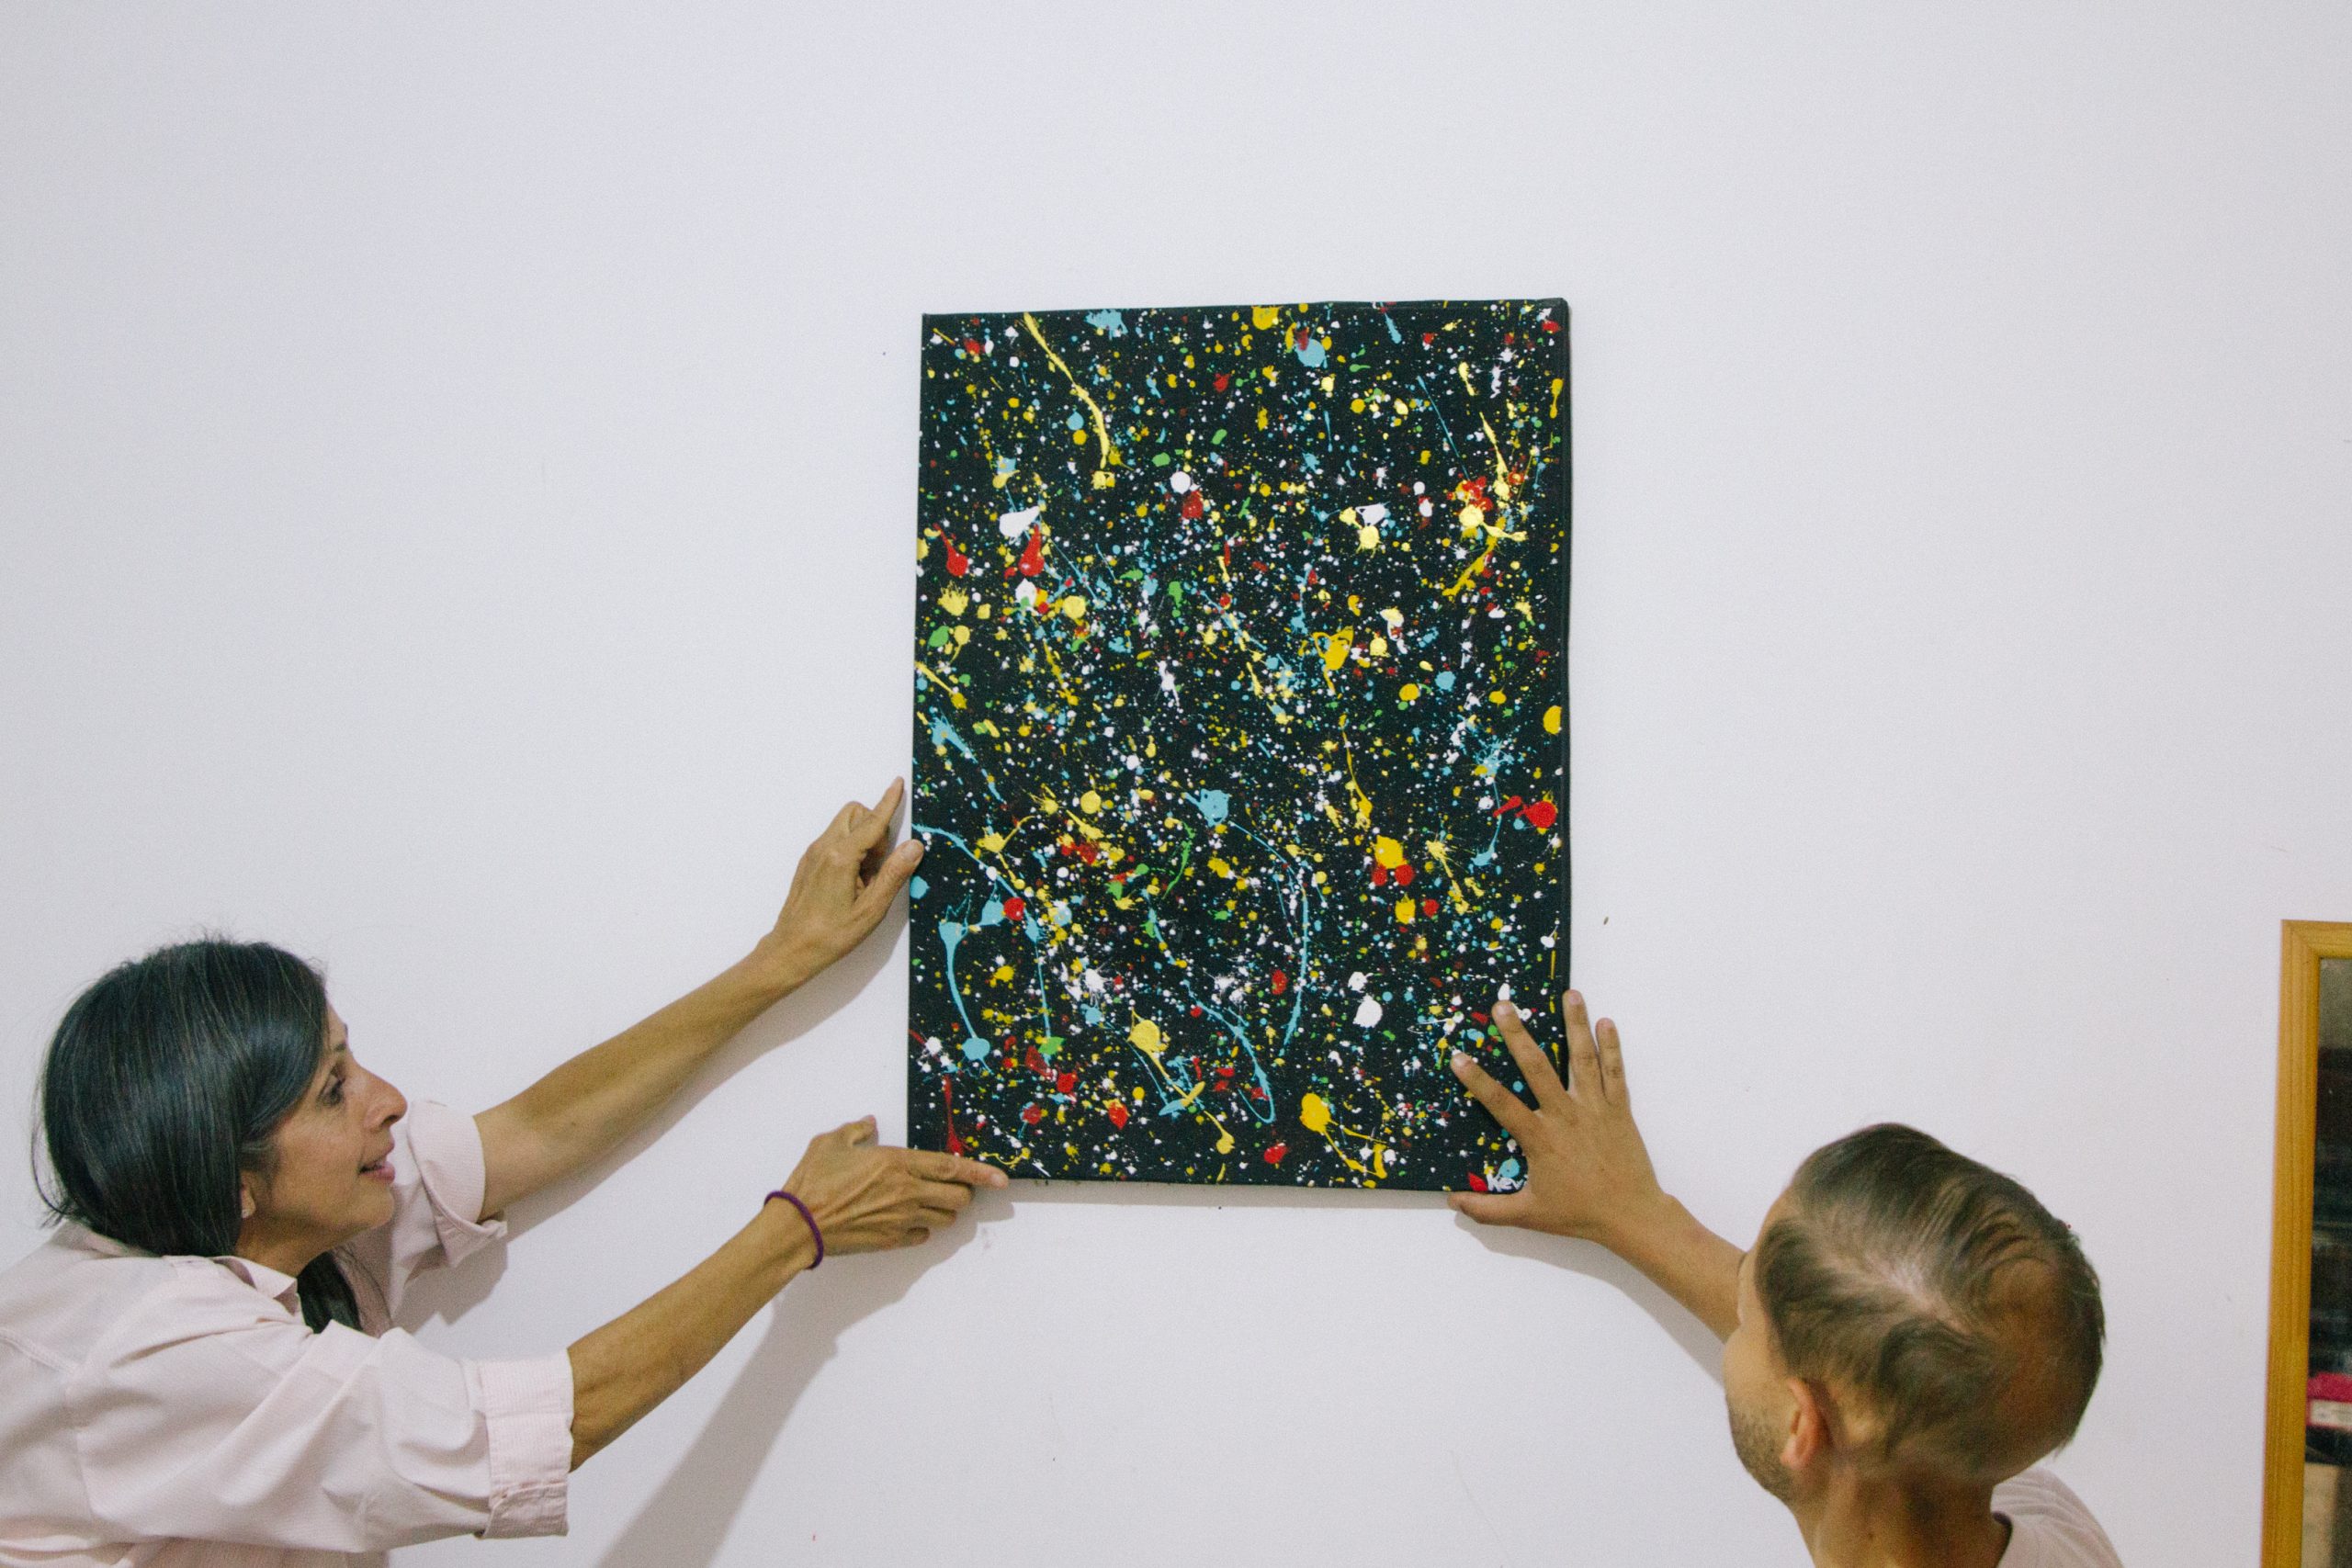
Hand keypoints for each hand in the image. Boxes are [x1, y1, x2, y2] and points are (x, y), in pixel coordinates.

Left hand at [752, 779, 923, 993]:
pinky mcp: (809, 862)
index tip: (898, 783)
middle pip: (855, 814)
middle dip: (875, 829)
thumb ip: (894, 874)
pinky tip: (853, 881)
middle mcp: (824, 848)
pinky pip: (835, 840)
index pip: (872, 822)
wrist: (791, 949)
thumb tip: (914, 846)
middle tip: (879, 865)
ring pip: (844, 825)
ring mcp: (813, 854)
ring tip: (866, 876)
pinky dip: (850, 849)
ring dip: (863, 839)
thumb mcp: (871, 909)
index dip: (889, 802)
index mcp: (841, 858)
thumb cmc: (831, 935)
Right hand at [778, 1116, 1006, 1254]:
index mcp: (898, 1164)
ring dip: (946, 1209)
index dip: (981, 1173)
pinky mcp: (892, 1240)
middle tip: (956, 1186)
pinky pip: (923, 1234)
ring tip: (932, 1201)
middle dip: (964, 1192)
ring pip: (945, 1217)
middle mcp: (907, 1192)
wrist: (798, 1225)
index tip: (1002, 1178)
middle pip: (958, 1196)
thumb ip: (856, 1130)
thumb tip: (869, 1123)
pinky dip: (924, 1226)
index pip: (952, 1168)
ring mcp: (902, 1219)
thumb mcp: (831, 1142)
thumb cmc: (813, 1181)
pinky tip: (910, 1219)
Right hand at [1447, 991, 1673, 1246]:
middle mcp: (1566, 1116)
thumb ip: (1488, 1210)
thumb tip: (1453, 1201)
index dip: (1477, 1080)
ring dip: (1575, 1024)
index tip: (1458, 1056)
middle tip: (1503, 1005)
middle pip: (1538, 1068)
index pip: (1501, 1104)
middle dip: (1518, 1034)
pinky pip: (1615, 1072)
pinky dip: (1612, 1047)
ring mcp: (1595, 1109)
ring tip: (1570, 993)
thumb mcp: (1529, 1215)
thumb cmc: (1580, 1214)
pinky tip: (1606, 1022)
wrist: (1632, 1216)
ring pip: (1582, 1059)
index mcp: (1541, 1139)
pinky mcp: (1620, 1109)